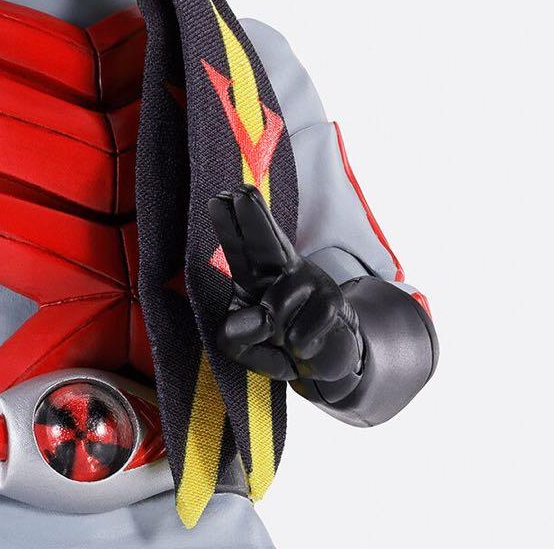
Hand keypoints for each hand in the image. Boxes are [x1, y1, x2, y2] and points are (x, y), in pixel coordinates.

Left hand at [208, 187, 362, 382]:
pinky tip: (303, 344)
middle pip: (264, 244)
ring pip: (274, 311)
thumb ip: (235, 338)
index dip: (229, 225)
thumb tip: (260, 319)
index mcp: (254, 273)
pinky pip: (300, 333)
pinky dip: (298, 346)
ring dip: (276, 334)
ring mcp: (309, 281)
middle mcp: (281, 269)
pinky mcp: (332, 301)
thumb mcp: (244, 347)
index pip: (238, 248)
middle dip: (253, 219)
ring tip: (285, 339)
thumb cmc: (277, 342)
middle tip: (242, 193)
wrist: (325, 359)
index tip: (220, 198)